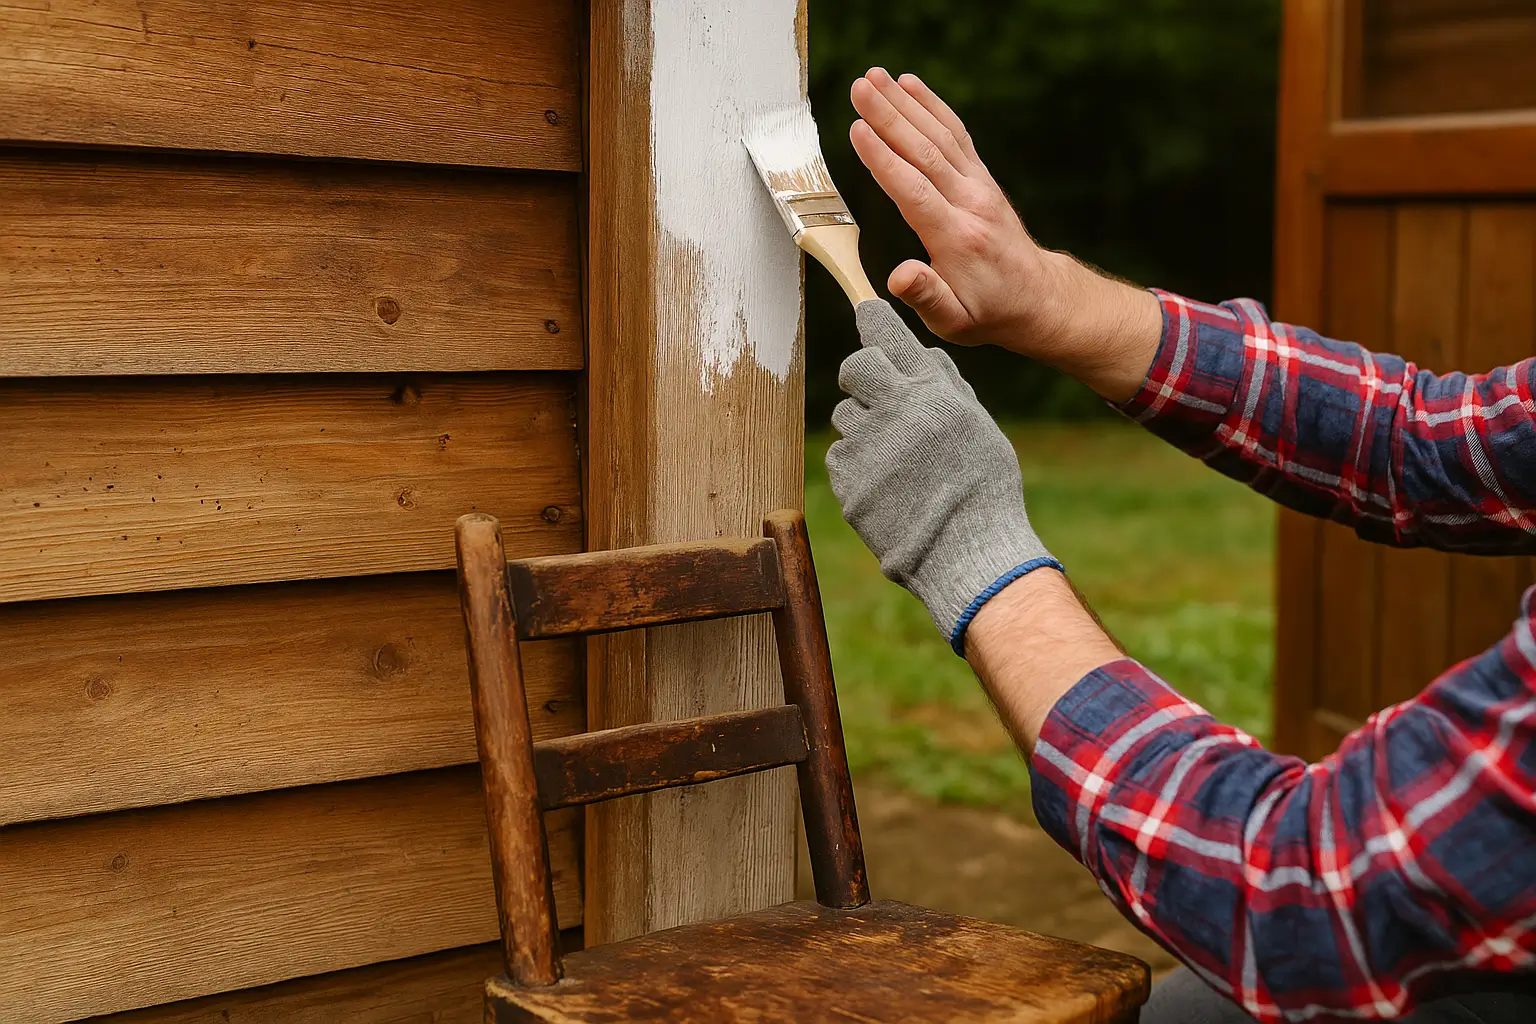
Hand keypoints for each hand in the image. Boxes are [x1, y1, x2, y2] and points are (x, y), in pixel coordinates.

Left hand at [827, 300, 1060, 650]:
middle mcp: (896, 412)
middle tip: (877, 396)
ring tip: (894, 456)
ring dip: (863, 427)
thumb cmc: (982, 489)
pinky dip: (856, 464)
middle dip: (861, 376)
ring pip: (845, 415)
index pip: (888, 335)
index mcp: (932, 393)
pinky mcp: (848, 482)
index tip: (866, 317)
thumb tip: (920, 351)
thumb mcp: (978, 426)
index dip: (873, 321)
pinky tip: (885, 484)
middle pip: (855, 367)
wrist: (968, 553)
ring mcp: (868, 448)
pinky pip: (840, 456)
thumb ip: (947, 386)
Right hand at [849, 68, 1161, 402]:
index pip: (916, 191)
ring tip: (875, 77)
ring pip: (939, 136)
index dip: (885, 159)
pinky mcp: (980, 178)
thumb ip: (926, 296)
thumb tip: (900, 277)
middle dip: (889, 117)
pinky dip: (933, 108)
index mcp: (957, 238)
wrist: (1036, 298)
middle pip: (925, 152)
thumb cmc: (987, 312)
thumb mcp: (953, 321)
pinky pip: (955, 135)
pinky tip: (911, 87)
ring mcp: (978, 186)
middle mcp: (970, 203)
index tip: (858, 129)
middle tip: (859, 87)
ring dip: (906, 103)